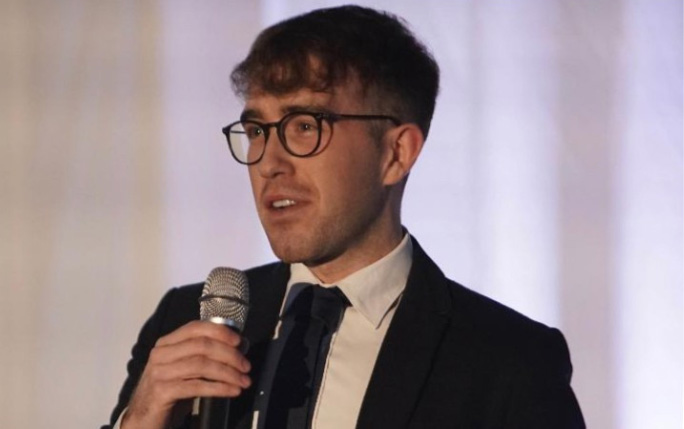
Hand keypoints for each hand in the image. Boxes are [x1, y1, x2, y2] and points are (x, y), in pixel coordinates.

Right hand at [121, 321, 251, 428]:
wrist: (143, 419)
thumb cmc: (169, 391)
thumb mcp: (187, 370)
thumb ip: (207, 356)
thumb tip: (241, 346)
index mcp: (167, 343)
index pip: (196, 327)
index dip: (220, 332)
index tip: (239, 342)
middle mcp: (161, 354)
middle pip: (202, 345)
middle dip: (229, 355)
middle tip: (246, 366)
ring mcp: (159, 372)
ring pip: (201, 365)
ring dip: (228, 373)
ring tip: (243, 381)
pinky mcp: (161, 391)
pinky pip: (196, 386)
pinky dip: (219, 388)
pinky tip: (232, 391)